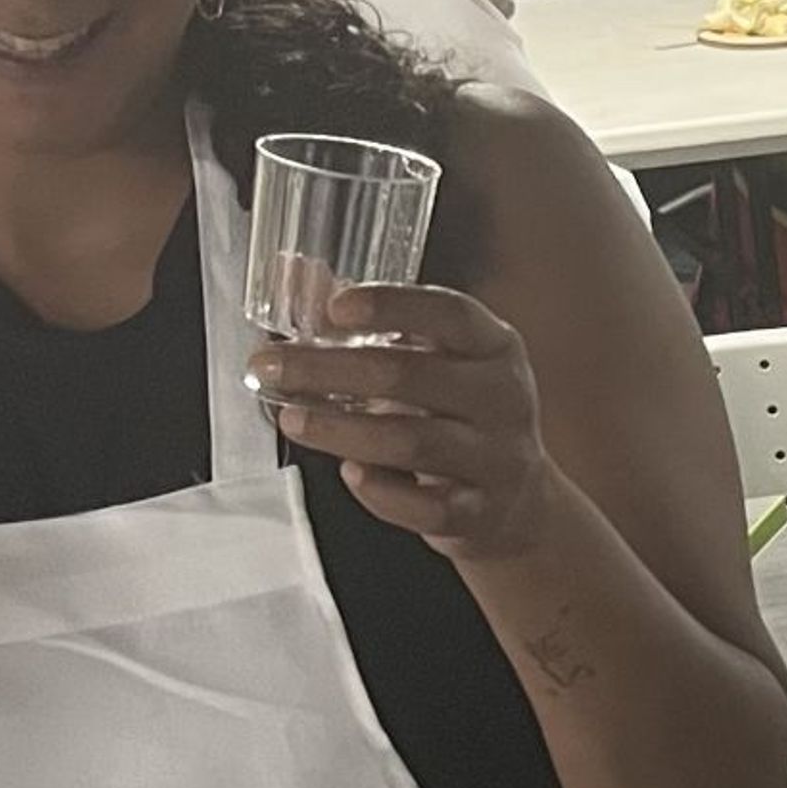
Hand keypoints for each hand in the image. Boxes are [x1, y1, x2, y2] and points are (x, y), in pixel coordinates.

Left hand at [251, 284, 560, 562]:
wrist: (516, 499)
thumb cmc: (458, 415)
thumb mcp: (434, 361)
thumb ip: (369, 322)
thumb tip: (296, 274)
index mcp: (493, 347)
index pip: (451, 314)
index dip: (394, 305)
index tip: (337, 306)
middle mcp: (502, 397)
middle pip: (414, 376)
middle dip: (331, 369)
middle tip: (270, 365)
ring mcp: (495, 457)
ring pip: (414, 441)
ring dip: (343, 430)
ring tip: (292, 419)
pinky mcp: (478, 512)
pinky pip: (426, 506)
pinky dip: (381, 492)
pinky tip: (350, 473)